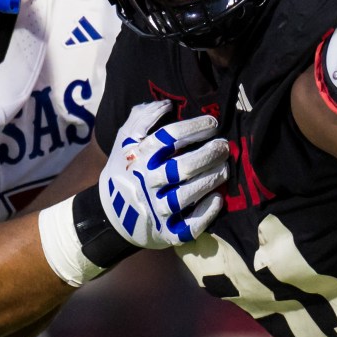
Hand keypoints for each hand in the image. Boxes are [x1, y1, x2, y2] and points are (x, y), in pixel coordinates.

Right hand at [100, 99, 229, 248]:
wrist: (111, 215)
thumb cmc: (127, 171)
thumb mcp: (125, 142)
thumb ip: (140, 119)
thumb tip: (166, 104)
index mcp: (138, 158)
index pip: (169, 138)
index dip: (194, 128)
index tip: (212, 123)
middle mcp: (147, 183)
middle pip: (183, 167)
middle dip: (208, 154)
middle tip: (224, 146)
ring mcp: (156, 209)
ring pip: (188, 195)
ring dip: (211, 180)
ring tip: (225, 168)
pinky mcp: (167, 232)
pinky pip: (190, 225)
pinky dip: (206, 213)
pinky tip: (217, 199)